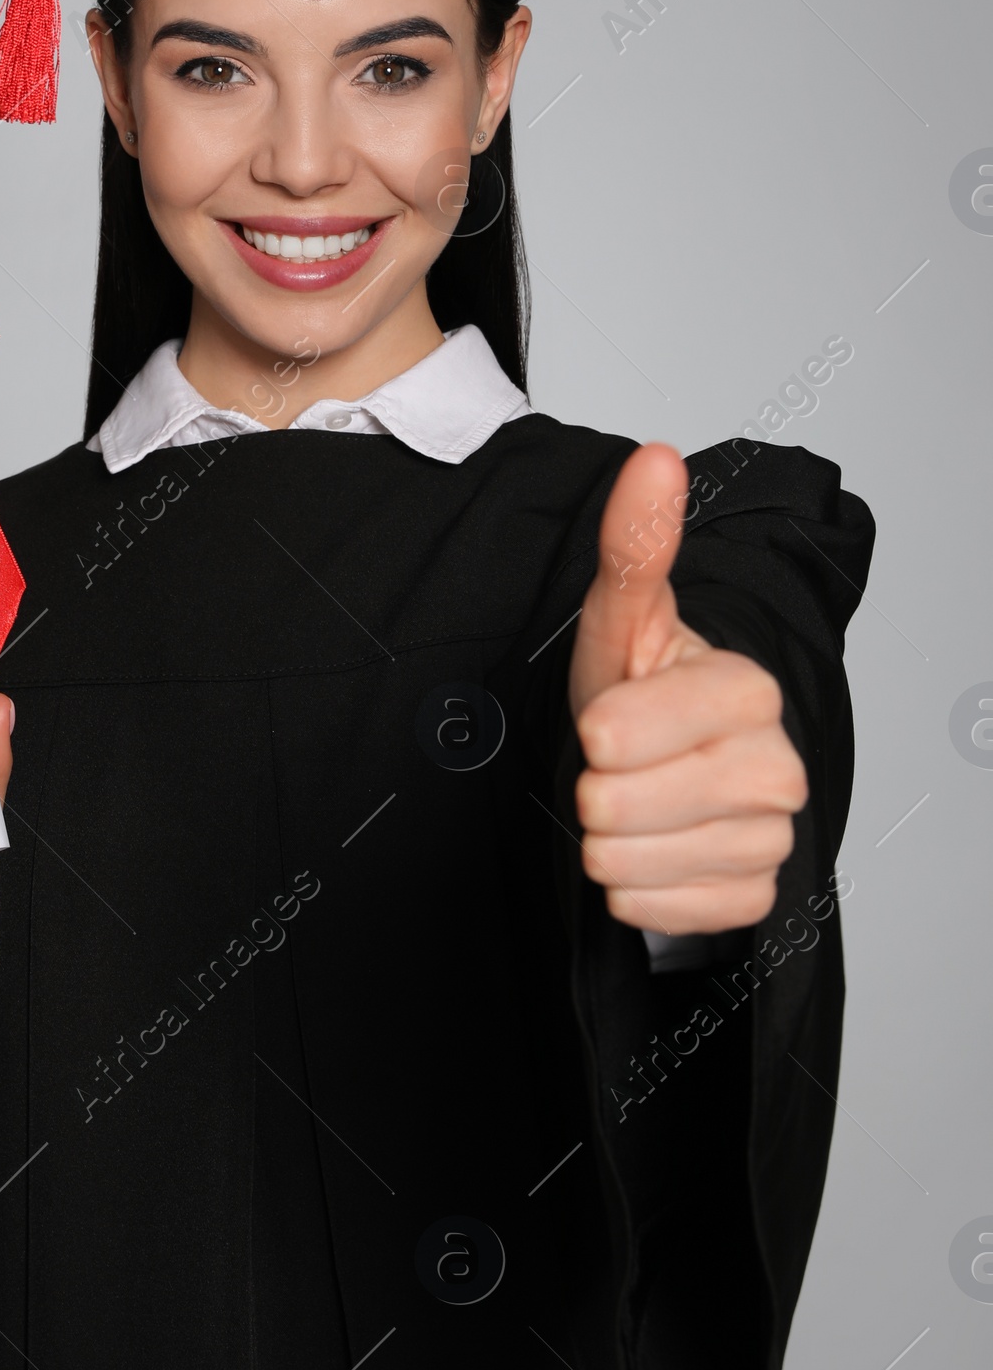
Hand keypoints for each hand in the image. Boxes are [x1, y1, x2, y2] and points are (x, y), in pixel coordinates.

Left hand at [568, 445, 806, 935]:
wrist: (657, 770)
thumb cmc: (636, 688)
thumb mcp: (620, 618)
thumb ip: (634, 544)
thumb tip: (655, 459)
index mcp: (746, 690)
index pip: (627, 732)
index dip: (598, 731)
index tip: (602, 720)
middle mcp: (776, 766)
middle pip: (624, 805)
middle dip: (593, 790)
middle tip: (611, 767)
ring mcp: (772, 839)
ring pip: (635, 863)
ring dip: (606, 843)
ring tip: (625, 807)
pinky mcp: (754, 897)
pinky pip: (660, 911)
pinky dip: (634, 890)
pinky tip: (647, 853)